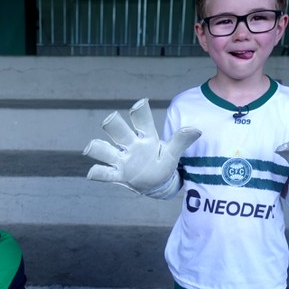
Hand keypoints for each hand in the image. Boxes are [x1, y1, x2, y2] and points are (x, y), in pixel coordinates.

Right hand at [83, 98, 200, 196]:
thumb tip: (197, 130)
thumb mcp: (172, 155)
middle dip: (113, 125)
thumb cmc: (162, 165)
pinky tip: (91, 173)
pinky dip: (98, 173)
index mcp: (145, 138)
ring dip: (98, 148)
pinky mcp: (118, 174)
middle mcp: (130, 145)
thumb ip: (180, 141)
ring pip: (106, 150)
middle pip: (118, 131)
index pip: (142, 121)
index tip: (141, 104)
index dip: (140, 112)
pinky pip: (105, 173)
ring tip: (91, 147)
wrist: (156, 184)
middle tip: (110, 119)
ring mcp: (122, 160)